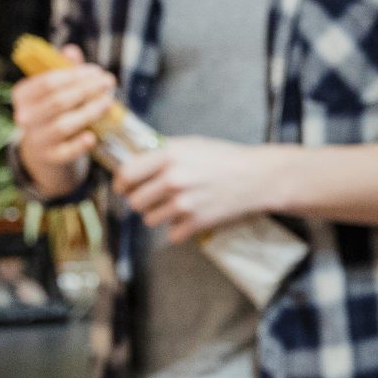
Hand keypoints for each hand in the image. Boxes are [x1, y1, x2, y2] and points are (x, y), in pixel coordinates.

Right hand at [12, 45, 115, 195]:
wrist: (44, 149)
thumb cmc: (53, 110)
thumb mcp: (54, 89)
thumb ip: (63, 69)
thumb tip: (71, 50)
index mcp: (22, 95)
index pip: (47, 82)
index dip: (74, 74)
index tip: (97, 70)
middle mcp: (24, 118)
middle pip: (58, 101)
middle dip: (87, 89)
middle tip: (108, 82)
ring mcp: (36, 140)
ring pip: (64, 124)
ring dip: (89, 112)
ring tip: (108, 102)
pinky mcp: (50, 158)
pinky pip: (66, 152)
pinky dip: (79, 144)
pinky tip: (92, 136)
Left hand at [114, 137, 276, 241]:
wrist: (257, 178)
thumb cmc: (225, 158)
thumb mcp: (191, 144)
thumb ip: (163, 151)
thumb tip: (136, 156)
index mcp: (168, 156)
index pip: (126, 174)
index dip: (121, 182)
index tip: (123, 186)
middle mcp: (172, 180)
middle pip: (134, 201)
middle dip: (140, 200)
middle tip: (151, 197)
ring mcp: (183, 203)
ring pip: (149, 219)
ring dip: (157, 215)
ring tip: (173, 206)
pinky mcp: (195, 223)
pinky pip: (171, 234)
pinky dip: (178, 229)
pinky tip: (189, 217)